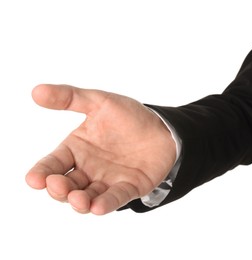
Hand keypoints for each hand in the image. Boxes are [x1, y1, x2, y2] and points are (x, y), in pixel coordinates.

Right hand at [26, 84, 175, 214]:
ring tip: (78, 199)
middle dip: (59, 189)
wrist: (162, 126)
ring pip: (87, 197)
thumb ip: (69, 98)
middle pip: (66, 185)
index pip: (53, 164)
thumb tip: (36, 91)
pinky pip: (115, 198)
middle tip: (57, 185)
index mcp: (77, 149)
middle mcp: (88, 168)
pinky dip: (106, 203)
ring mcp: (108, 180)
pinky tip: (98, 206)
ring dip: (79, 201)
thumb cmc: (129, 116)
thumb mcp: (99, 102)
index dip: (41, 173)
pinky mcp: (128, 188)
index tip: (33, 179)